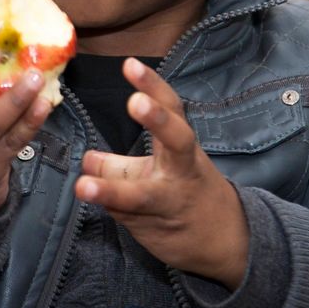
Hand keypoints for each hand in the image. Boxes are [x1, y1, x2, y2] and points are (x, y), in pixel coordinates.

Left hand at [74, 58, 248, 289]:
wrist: (226, 242)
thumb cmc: (187, 193)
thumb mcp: (159, 170)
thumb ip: (119, 166)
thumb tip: (87, 160)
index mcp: (183, 147)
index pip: (172, 108)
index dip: (153, 85)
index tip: (130, 64)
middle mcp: (182, 170)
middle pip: (178, 140)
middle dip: (159, 120)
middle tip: (135, 102)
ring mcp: (171, 202)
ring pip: (143, 196)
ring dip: (111, 191)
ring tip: (83, 186)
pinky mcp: (159, 231)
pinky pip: (127, 218)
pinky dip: (108, 209)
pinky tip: (90, 200)